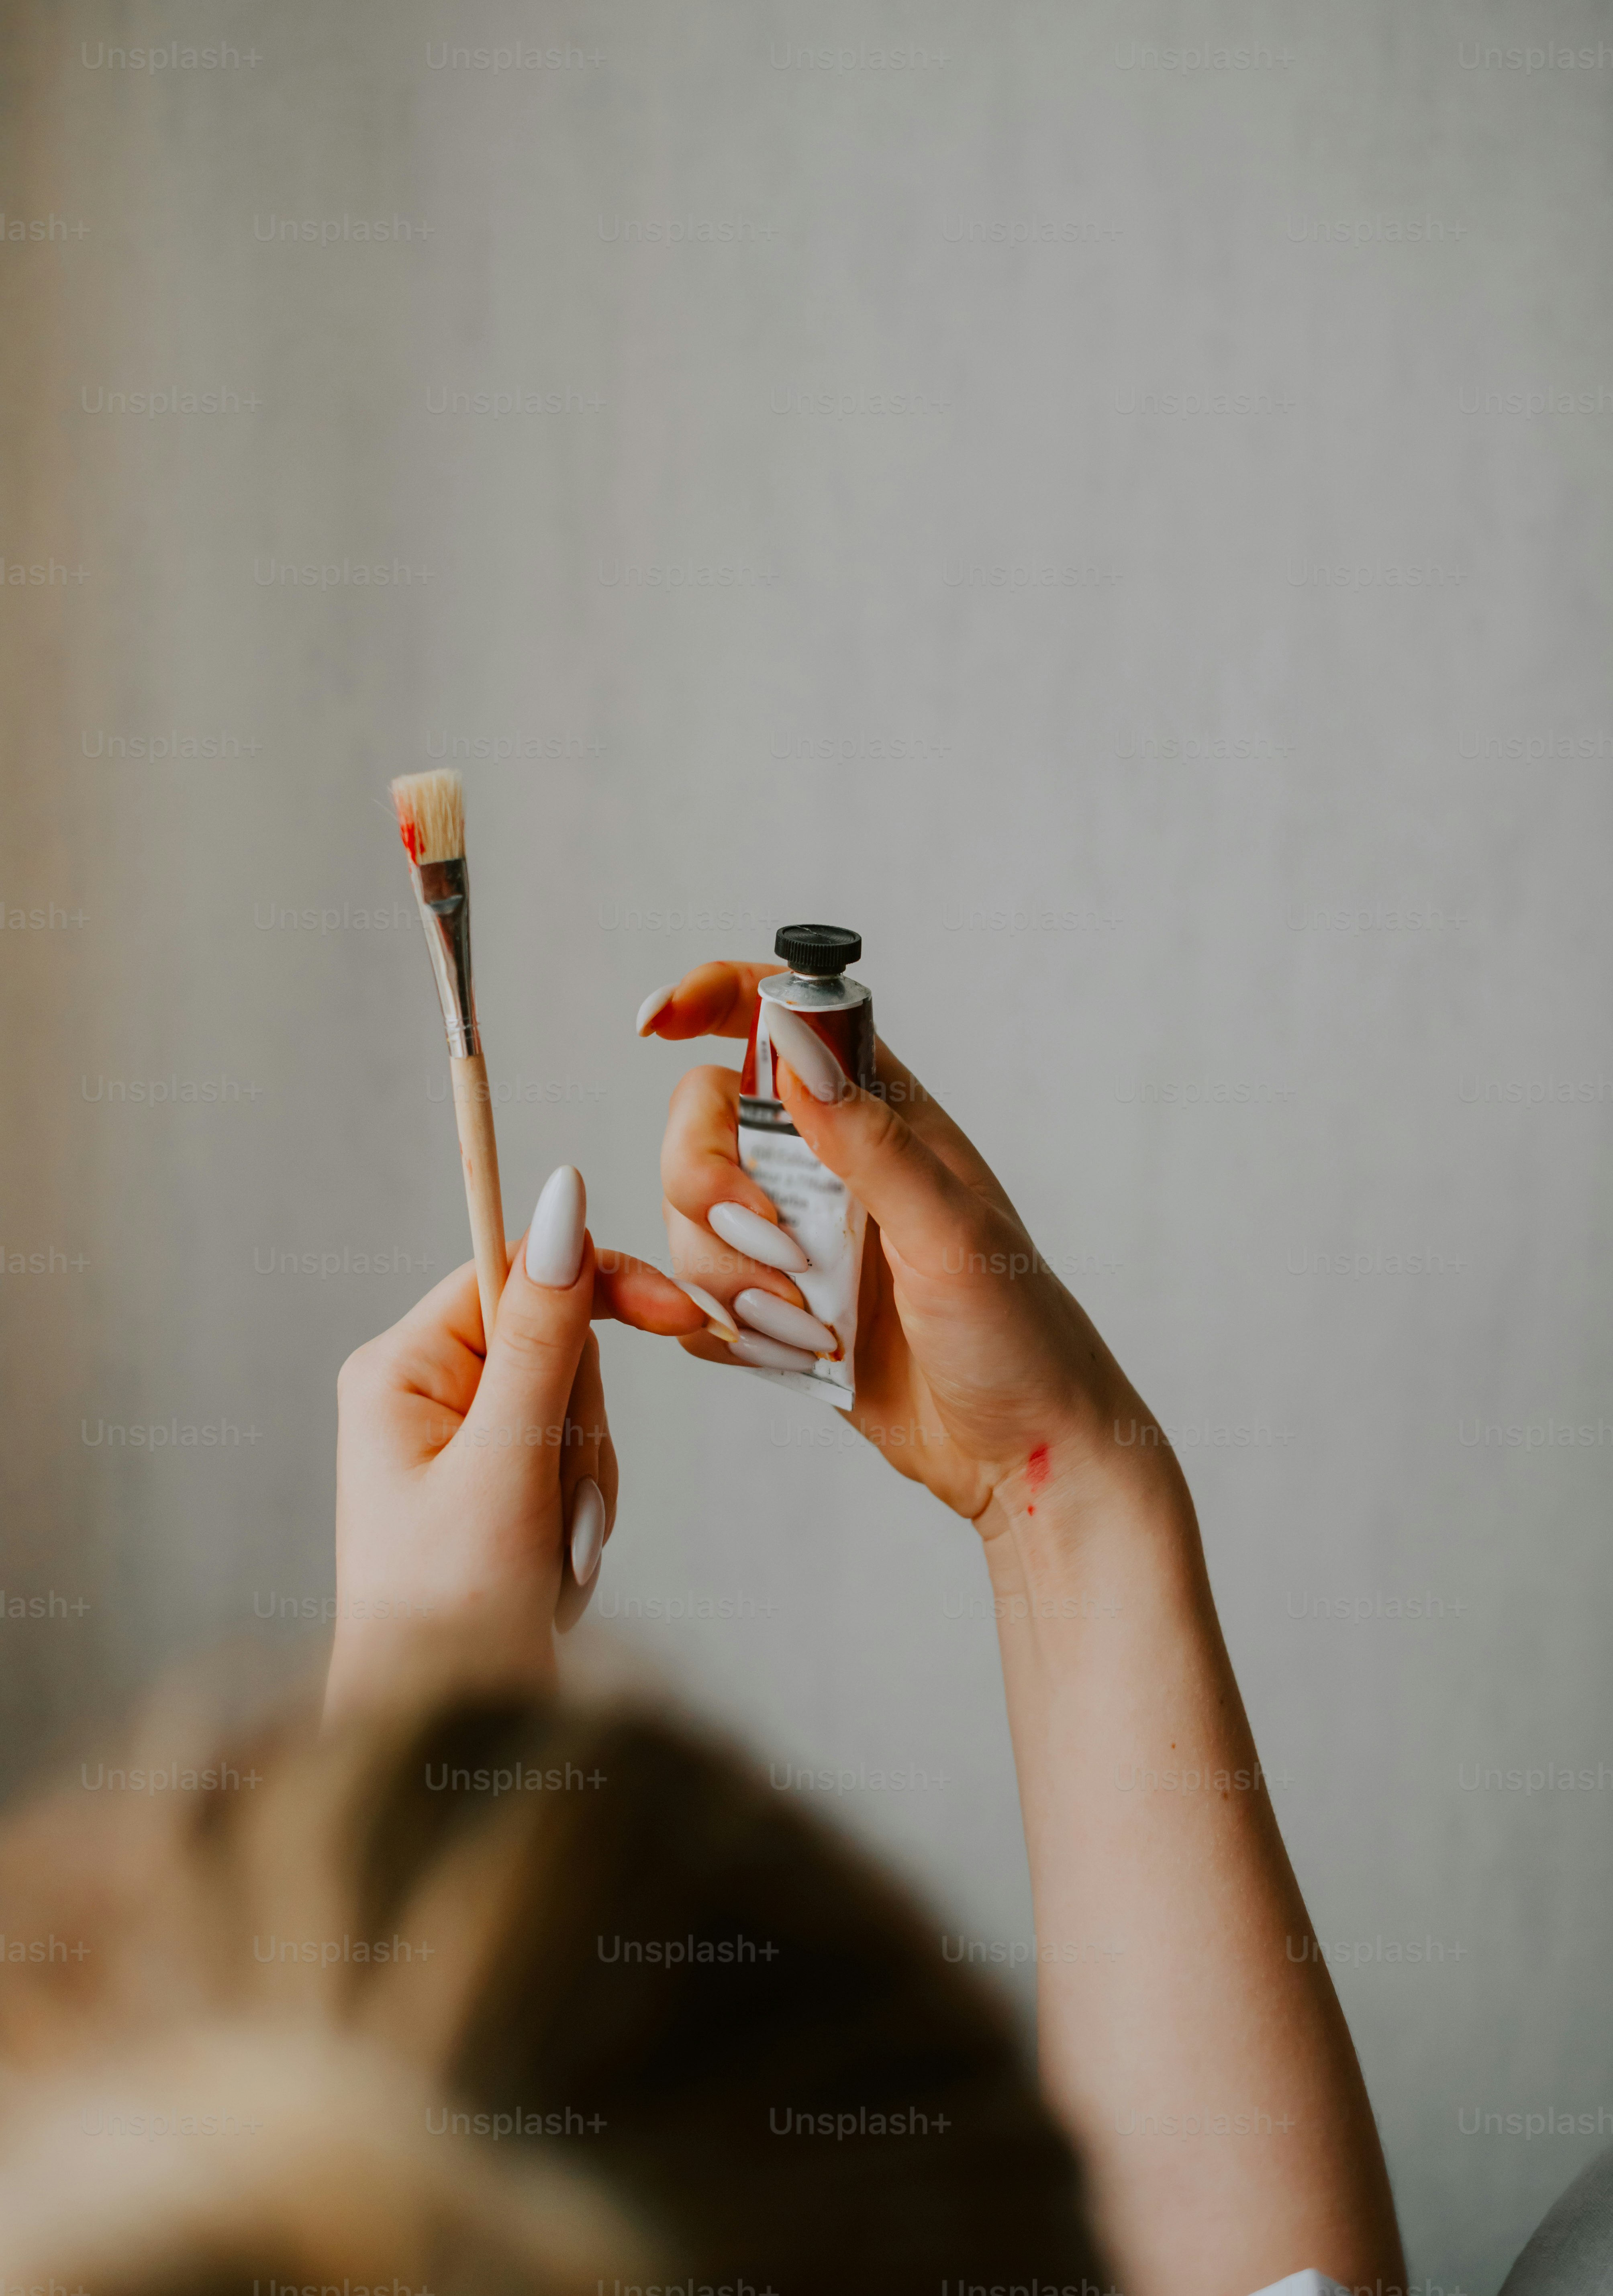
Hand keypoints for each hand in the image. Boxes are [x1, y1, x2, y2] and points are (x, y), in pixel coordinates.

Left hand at [326, 1165, 704, 1716]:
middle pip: (560, 1347)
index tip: (685, 1316)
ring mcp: (458, 1444)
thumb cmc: (453, 1615)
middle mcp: (422, 1395)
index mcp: (401, 1370)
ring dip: (584, 1484)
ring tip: (548, 1556)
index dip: (605, 1286)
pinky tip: (548, 1571)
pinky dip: (579, 1517)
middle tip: (558, 1510)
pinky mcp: (492, 1489)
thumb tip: (562, 1200)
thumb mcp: (507, 1463)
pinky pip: (575, 1464)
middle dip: (583, 1432)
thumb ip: (543, 1334)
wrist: (443, 1739)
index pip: (519, 1272)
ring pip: (578, 1410)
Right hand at [641, 964, 1181, 1534]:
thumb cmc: (1017, 1333)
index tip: (654, 1022)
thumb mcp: (950, 1230)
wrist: (1021, 1452)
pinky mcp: (776, 1308)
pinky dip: (729, 1331)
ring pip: (689, 1219)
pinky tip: (798, 1356)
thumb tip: (792, 1048)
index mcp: (879, 1113)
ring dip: (730, 1278)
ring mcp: (797, 1235)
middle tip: (777, 1252)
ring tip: (815, 1328)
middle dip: (709, 1186)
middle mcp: (828, 1163)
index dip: (708, 999)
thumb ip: (868, 1140)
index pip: (778, 1017)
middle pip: (701, 1122)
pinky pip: (698, 1299)